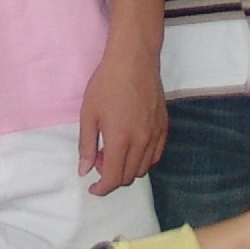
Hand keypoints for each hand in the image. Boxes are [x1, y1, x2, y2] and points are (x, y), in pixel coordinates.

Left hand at [78, 43, 166, 195]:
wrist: (134, 60)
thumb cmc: (107, 83)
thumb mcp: (88, 114)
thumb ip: (87, 146)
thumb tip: (85, 170)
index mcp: (120, 140)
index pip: (114, 178)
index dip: (102, 189)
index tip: (93, 187)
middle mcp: (141, 141)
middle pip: (129, 177)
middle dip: (112, 176)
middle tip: (99, 158)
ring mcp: (156, 134)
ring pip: (144, 168)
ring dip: (127, 168)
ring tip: (115, 149)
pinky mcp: (164, 127)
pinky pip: (156, 155)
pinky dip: (143, 159)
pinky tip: (131, 146)